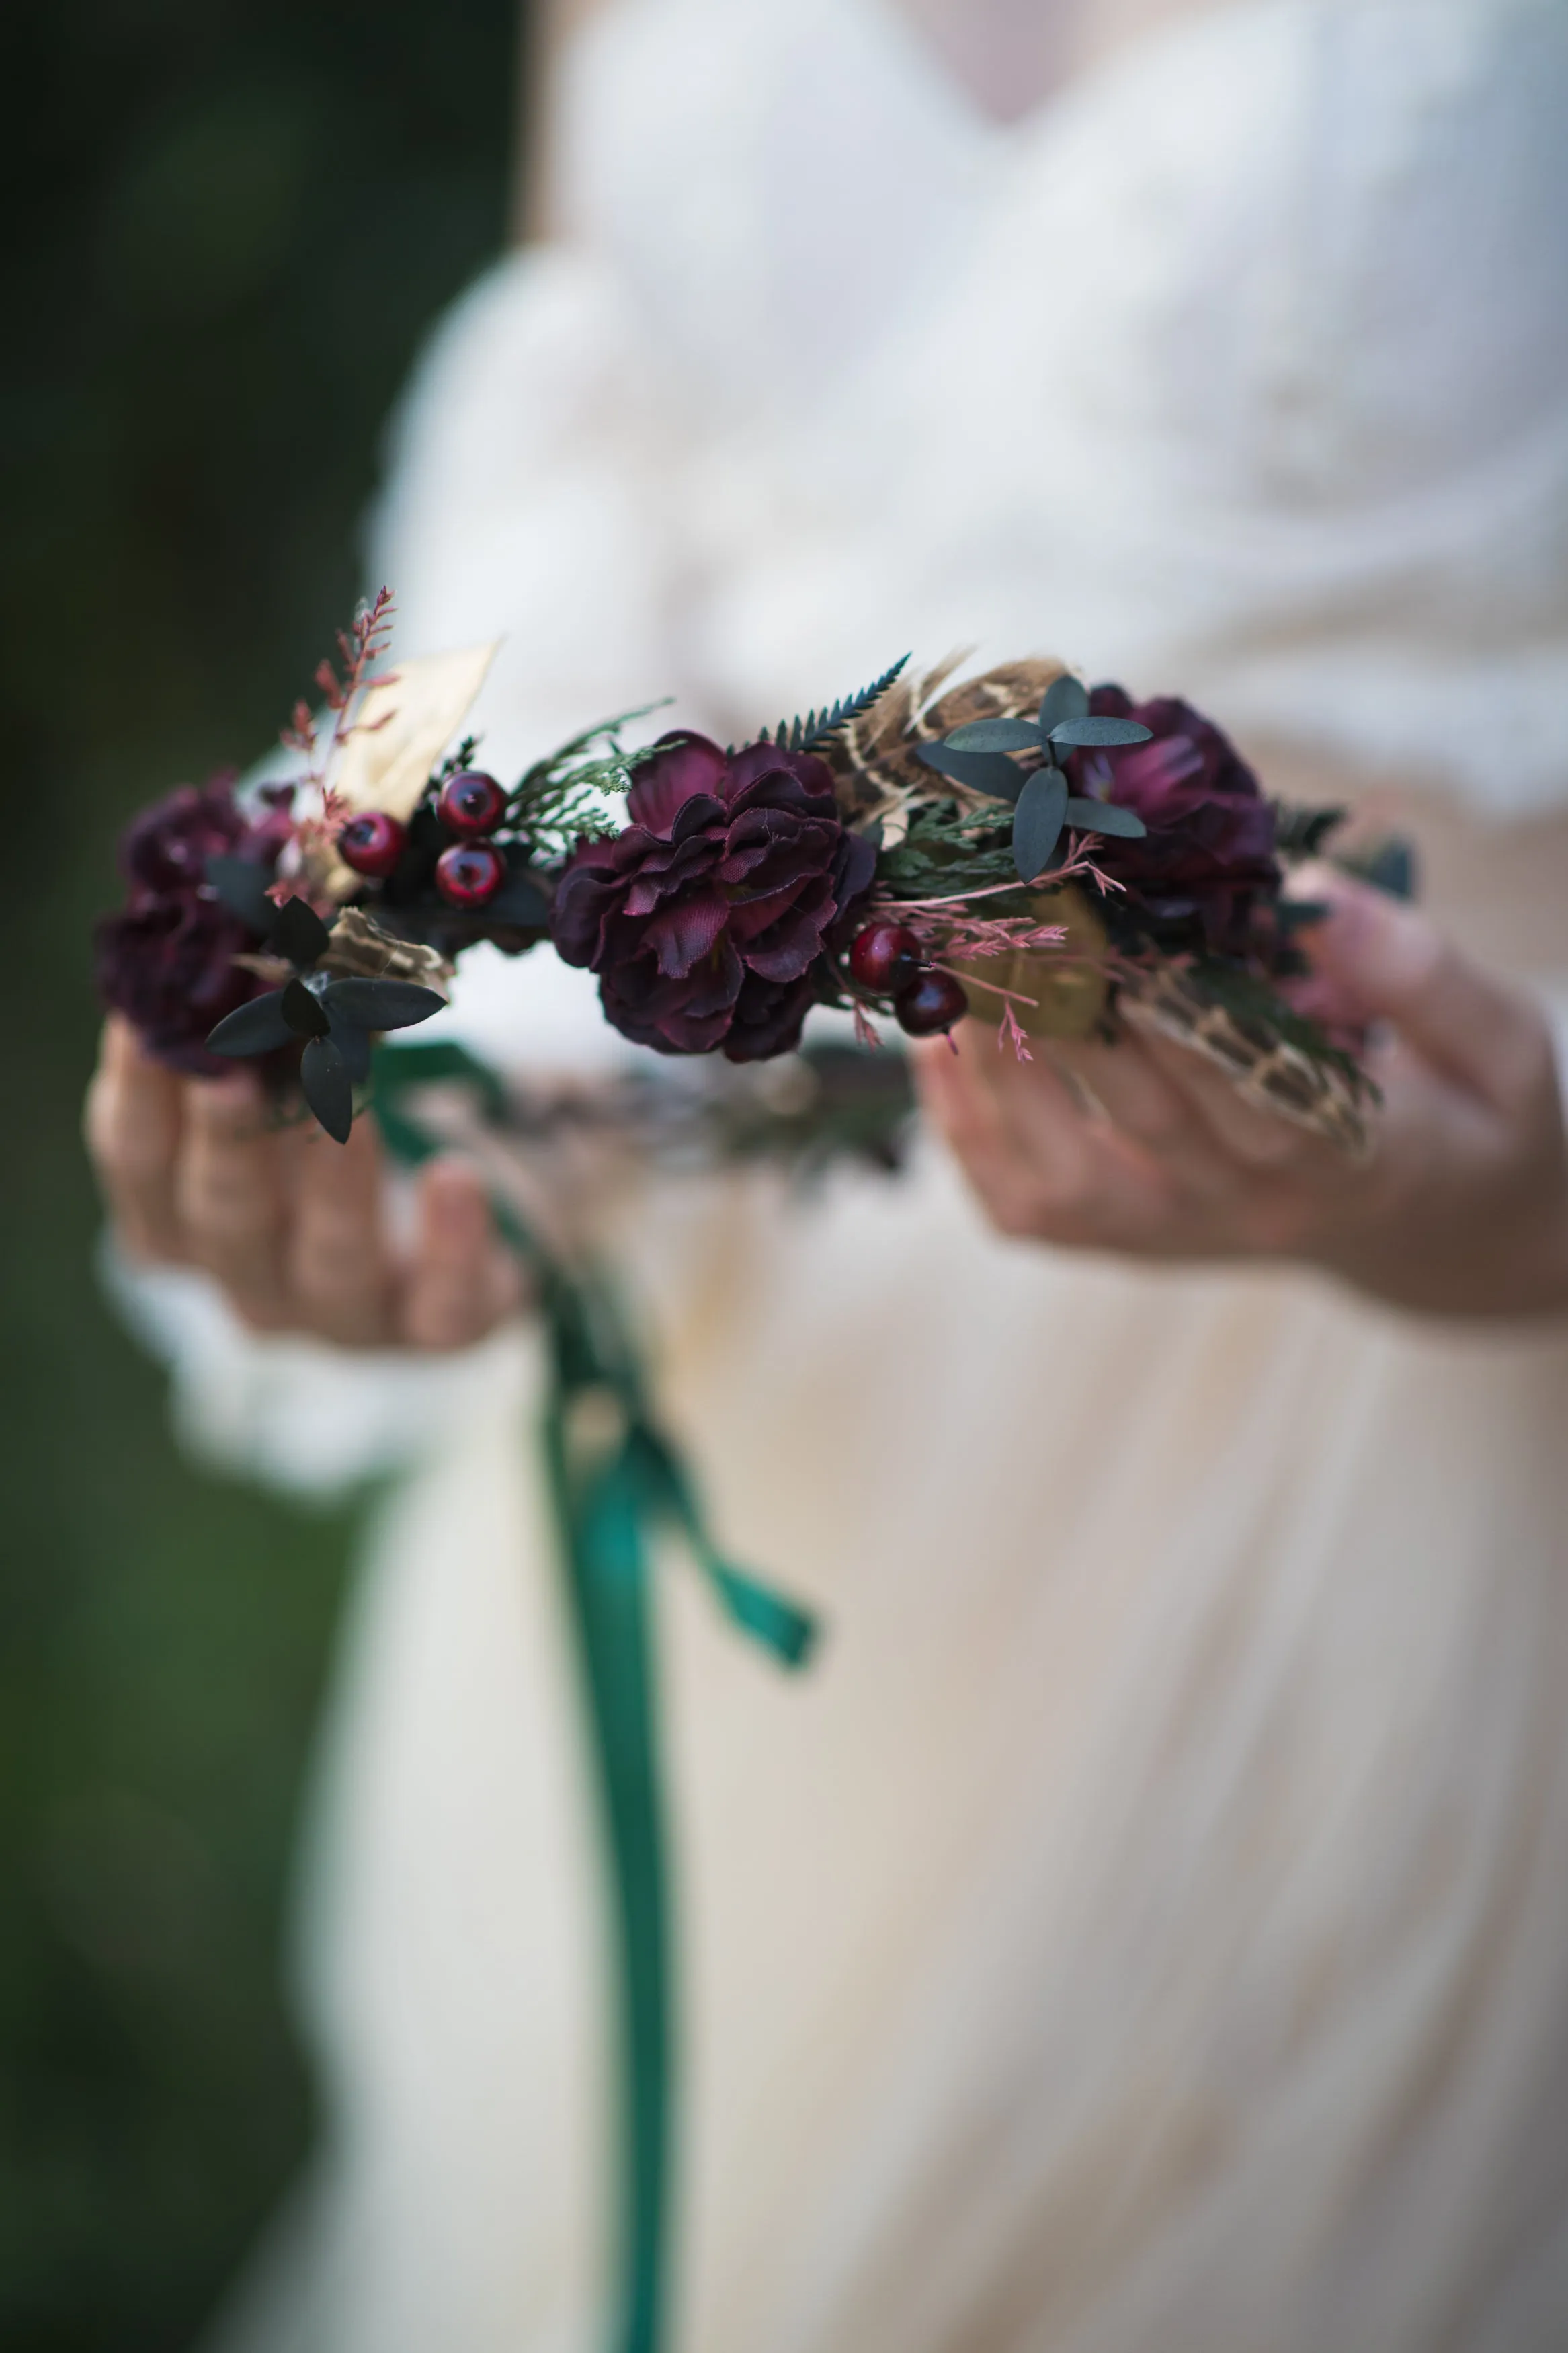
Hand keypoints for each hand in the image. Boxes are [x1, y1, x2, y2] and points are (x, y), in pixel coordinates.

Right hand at [85, 1016, 525, 1348]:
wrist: (476, 1207)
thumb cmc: (351, 1123)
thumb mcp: (294, 1072)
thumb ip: (256, 1024)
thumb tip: (234, 921)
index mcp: (185, 1218)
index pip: (138, 1159)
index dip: (138, 1089)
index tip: (149, 1013)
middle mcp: (251, 1279)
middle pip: (223, 1217)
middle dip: (226, 1137)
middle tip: (235, 1062)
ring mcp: (344, 1315)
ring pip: (330, 1257)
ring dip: (334, 1173)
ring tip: (350, 1095)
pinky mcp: (439, 1326)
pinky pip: (442, 1303)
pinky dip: (450, 1243)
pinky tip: (456, 1177)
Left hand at [915, 870, 1567, 1318]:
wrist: (1438, 1224)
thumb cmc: (1472, 1112)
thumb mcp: (1502, 1046)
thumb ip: (1423, 974)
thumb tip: (1317, 896)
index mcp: (1353, 1159)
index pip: (1255, 1097)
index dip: (1182, 1025)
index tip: (1120, 939)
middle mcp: (1250, 1210)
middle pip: (1139, 1118)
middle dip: (1064, 1009)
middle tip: (1002, 909)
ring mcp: (1177, 1234)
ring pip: (1060, 1174)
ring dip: (993, 1069)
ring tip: (947, 964)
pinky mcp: (1125, 1239)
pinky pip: (1027, 1206)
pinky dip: (967, 1128)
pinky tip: (934, 1042)